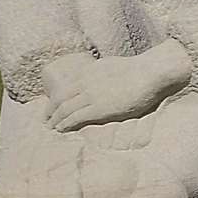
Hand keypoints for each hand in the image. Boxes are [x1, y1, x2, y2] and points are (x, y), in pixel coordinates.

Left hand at [42, 41, 193, 131]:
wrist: (152, 72)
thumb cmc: (142, 70)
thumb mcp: (115, 67)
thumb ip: (104, 75)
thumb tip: (103, 80)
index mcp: (90, 71)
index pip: (65, 86)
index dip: (55, 98)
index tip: (51, 106)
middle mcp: (86, 82)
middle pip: (59, 98)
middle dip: (50, 111)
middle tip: (45, 120)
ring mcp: (91, 95)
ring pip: (64, 109)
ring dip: (55, 120)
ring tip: (51, 128)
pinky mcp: (99, 108)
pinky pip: (74, 118)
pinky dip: (64, 124)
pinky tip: (61, 130)